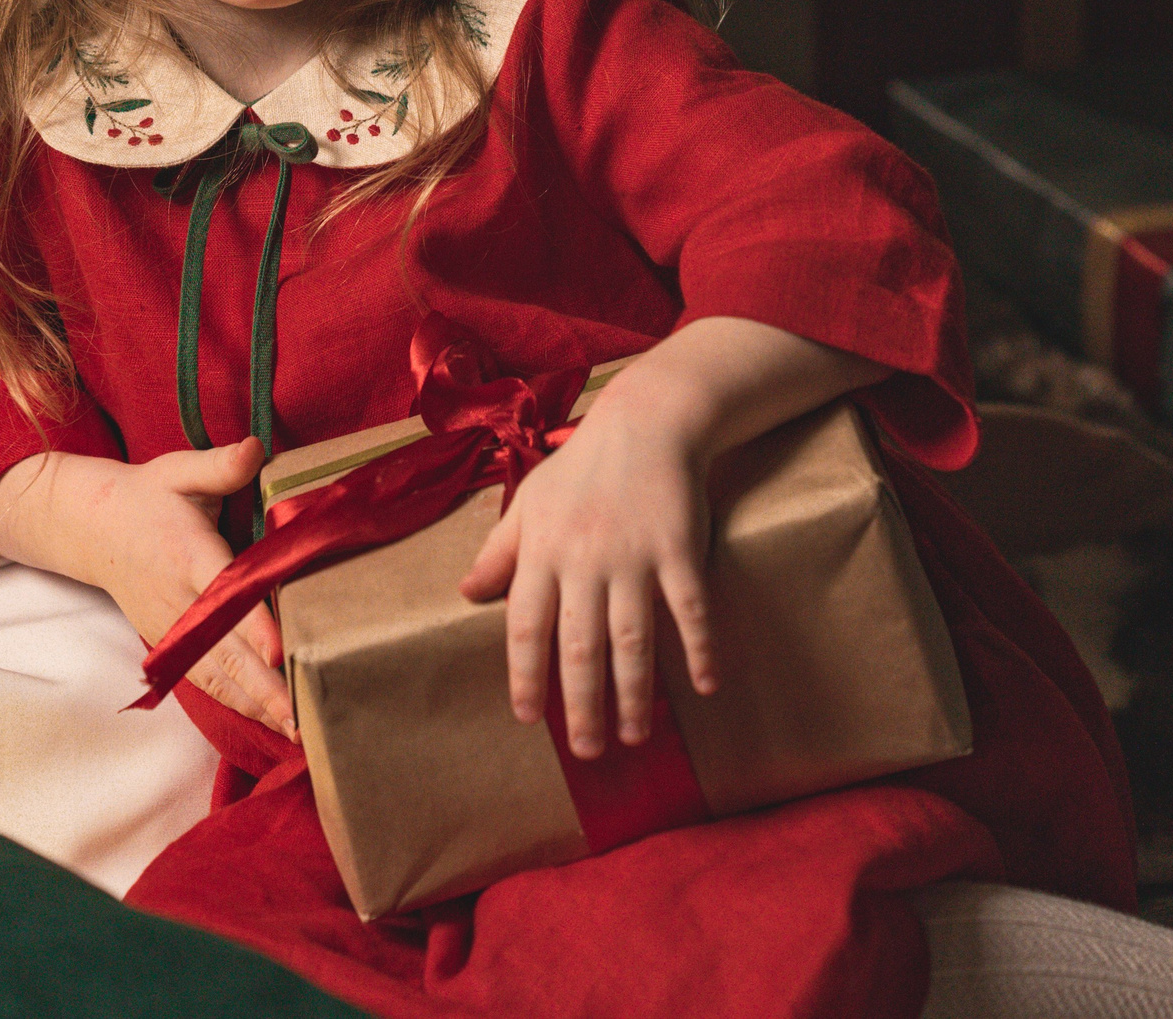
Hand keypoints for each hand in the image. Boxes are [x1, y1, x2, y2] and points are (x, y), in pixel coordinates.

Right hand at [0, 439, 294, 738]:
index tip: (279, 649)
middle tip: (299, 714)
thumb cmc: (147, 497)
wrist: (92, 529)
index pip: (222, 591)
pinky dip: (235, 704)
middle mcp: (178, 599)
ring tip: (294, 731)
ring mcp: (171, 628)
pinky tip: (267, 722)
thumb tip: (257, 450)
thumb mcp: (178, 471)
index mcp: (186, 552)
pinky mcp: (169, 644)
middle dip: (261, 684)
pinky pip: (203, 679)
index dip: (250, 622)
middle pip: (223, 649)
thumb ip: (220, 465)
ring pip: (214, 674)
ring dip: (253, 704)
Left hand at [459, 385, 715, 760]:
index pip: (525, 626)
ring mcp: (634, 556)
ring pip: (631, 638)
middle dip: (581, 704)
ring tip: (635, 736)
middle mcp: (584, 559)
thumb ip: (499, 552)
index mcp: (542, 552)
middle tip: (589, 751)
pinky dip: (699, 648)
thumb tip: (467, 595)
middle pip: (578, 646)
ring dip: (635, 692)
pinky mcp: (679, 548)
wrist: (646, 422)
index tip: (529, 717)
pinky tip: (705, 685)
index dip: (526, 675)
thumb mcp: (529, 502)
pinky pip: (690, 608)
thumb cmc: (581, 468)